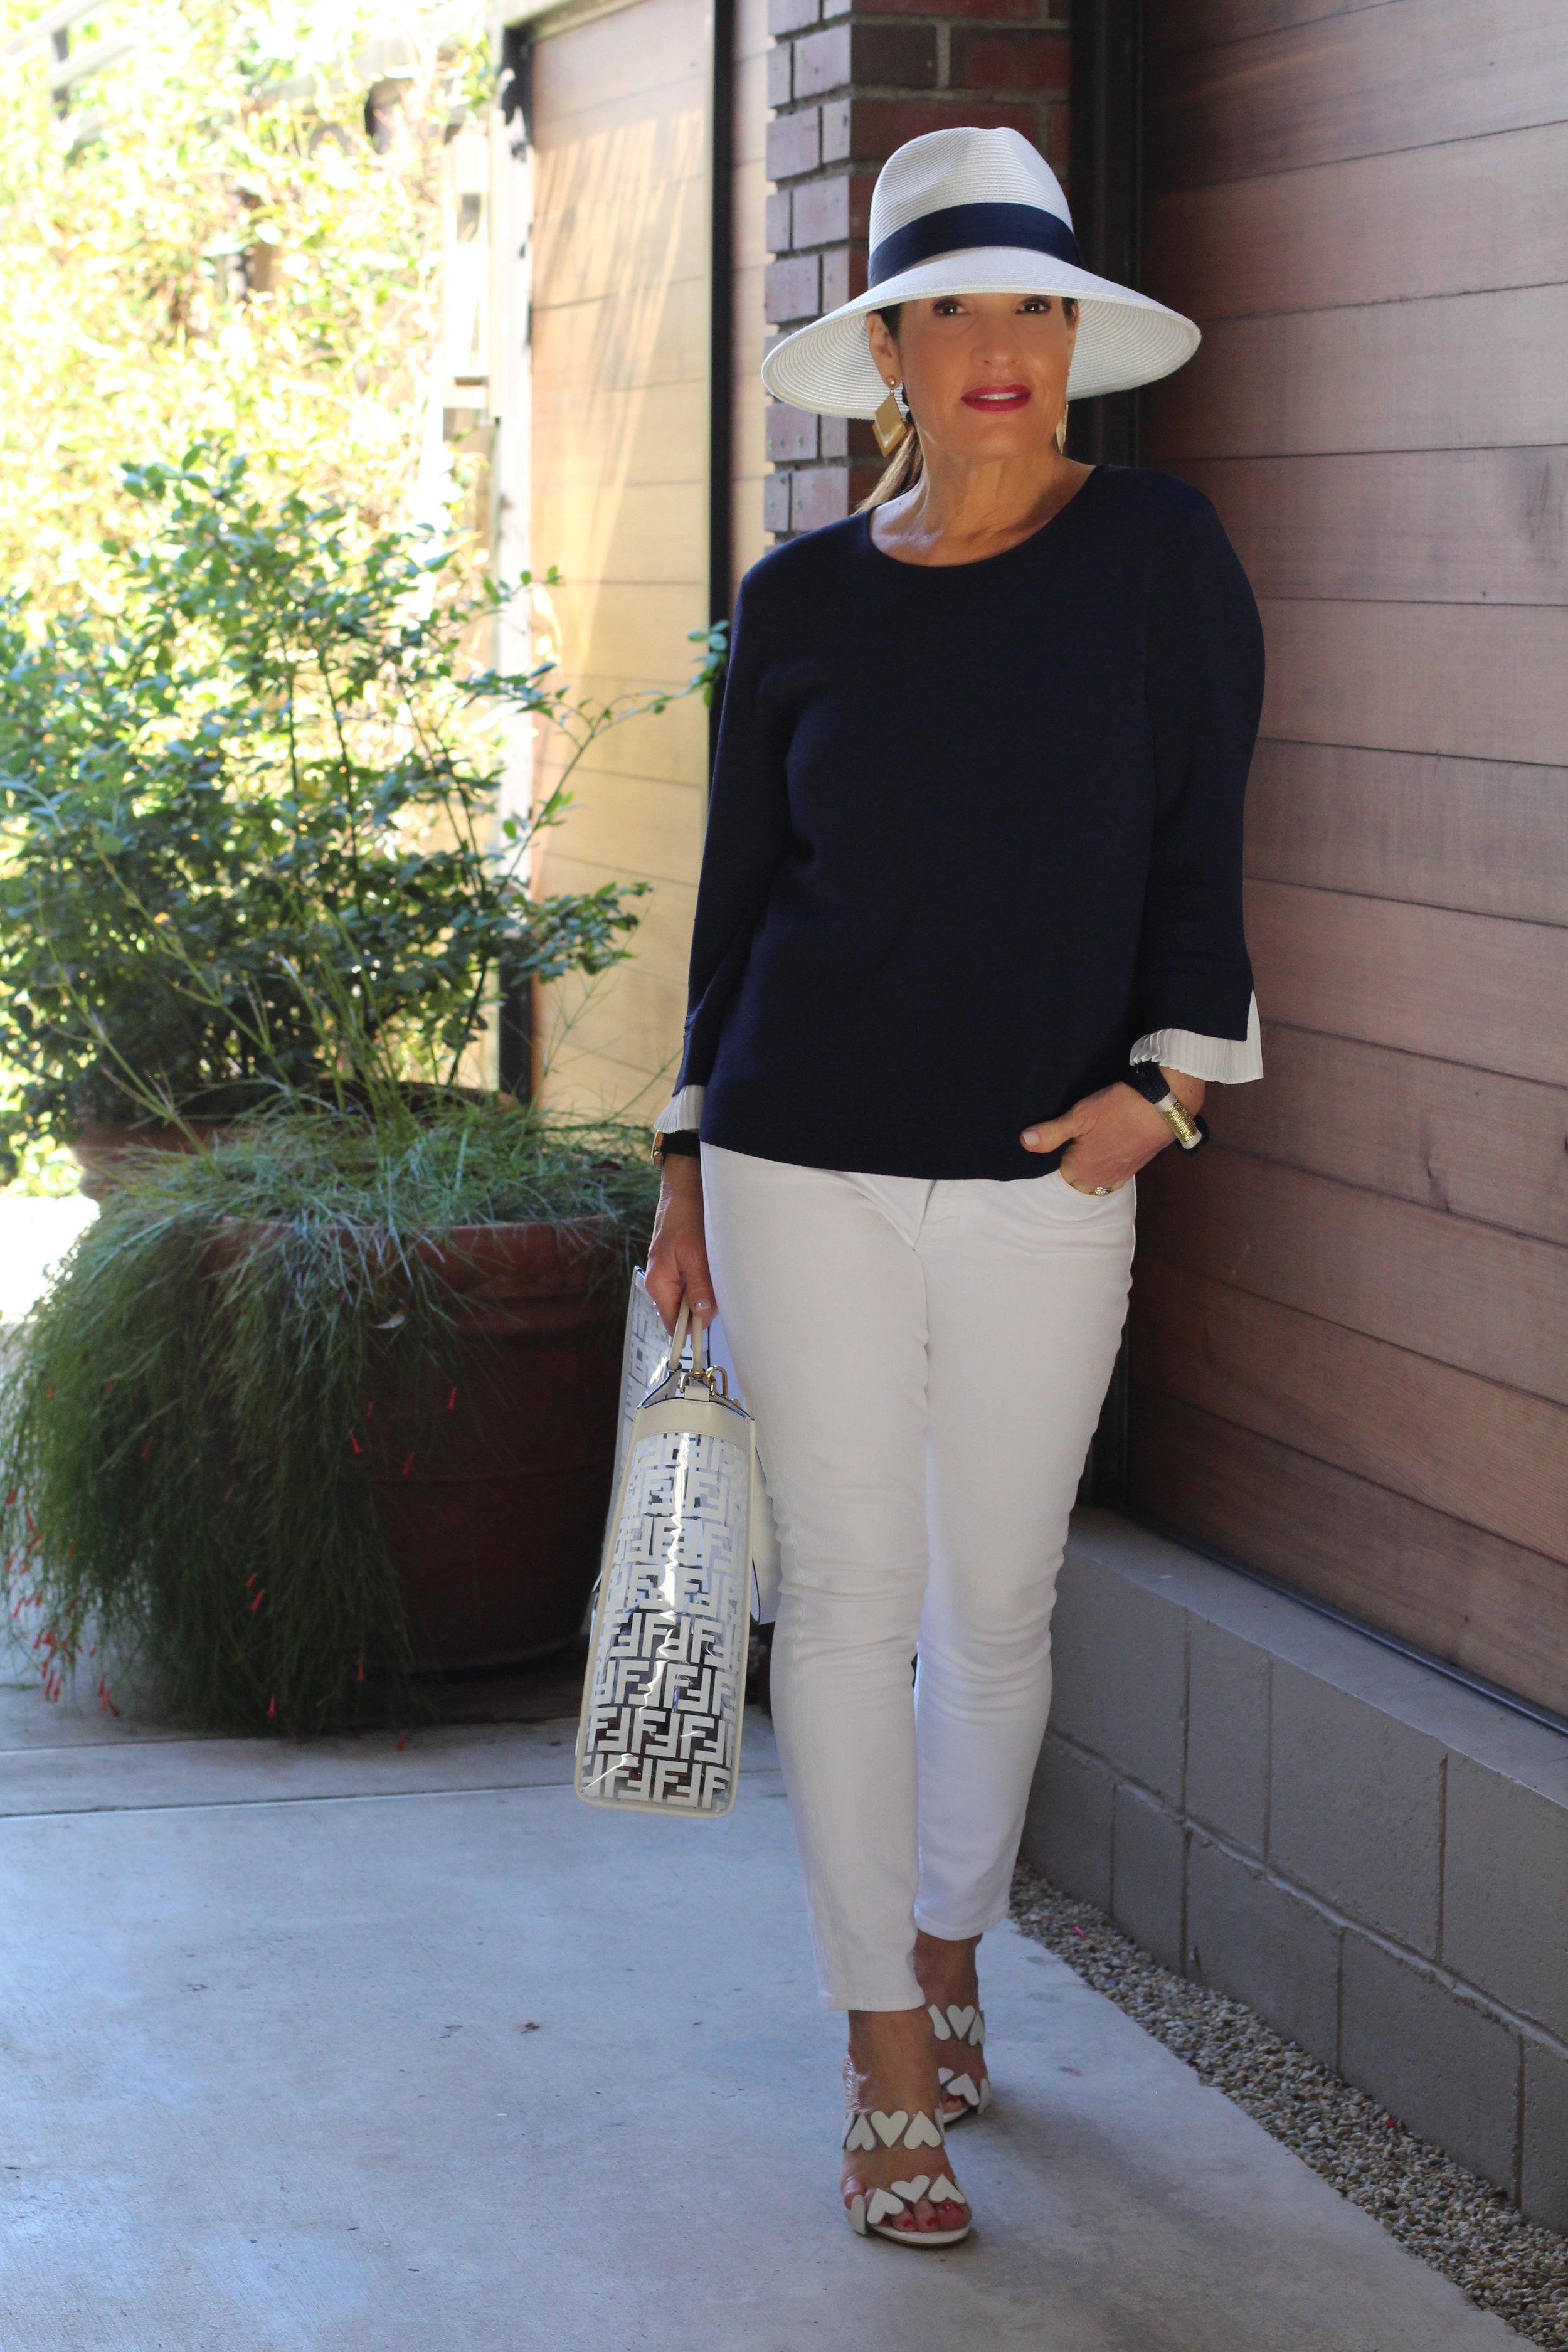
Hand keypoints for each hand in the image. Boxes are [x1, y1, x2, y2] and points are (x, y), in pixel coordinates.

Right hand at [644, 1155, 716, 1331]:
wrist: (684, 1188)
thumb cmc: (686, 1216)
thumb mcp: (696, 1255)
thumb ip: (698, 1288)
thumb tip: (701, 1316)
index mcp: (659, 1283)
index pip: (671, 1324)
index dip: (691, 1329)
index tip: (709, 1330)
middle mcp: (661, 1281)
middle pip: (682, 1312)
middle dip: (703, 1308)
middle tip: (720, 1294)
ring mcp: (670, 1272)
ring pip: (690, 1297)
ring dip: (706, 1292)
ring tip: (717, 1274)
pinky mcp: (679, 1263)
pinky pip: (693, 1282)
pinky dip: (706, 1280)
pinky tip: (714, 1267)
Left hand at [1020, 1069, 1204, 1193]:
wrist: (1163, 1107)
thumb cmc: (1118, 1109)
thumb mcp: (1079, 1116)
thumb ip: (1051, 1133)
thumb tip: (1024, 1142)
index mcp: (1080, 1170)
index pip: (1057, 1177)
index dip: (1053, 1162)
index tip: (1053, 1148)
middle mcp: (1099, 1180)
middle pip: (1076, 1185)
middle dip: (1070, 1173)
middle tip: (1067, 1152)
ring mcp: (1119, 1176)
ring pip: (1096, 1185)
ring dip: (1088, 1175)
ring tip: (1085, 1157)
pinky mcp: (1135, 1168)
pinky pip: (1115, 1180)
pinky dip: (1107, 1175)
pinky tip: (1106, 1160)